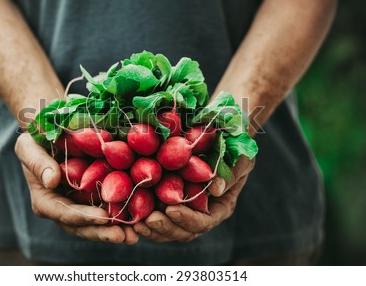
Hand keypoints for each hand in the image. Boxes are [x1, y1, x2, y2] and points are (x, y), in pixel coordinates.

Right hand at [14, 132, 138, 244]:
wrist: (51, 132)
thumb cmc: (36, 138)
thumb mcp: (29, 146)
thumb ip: (37, 163)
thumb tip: (51, 180)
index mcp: (45, 200)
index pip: (63, 213)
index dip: (83, 217)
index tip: (104, 217)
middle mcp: (61, 208)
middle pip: (82, 226)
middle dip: (102, 232)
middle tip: (124, 236)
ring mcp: (78, 206)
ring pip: (95, 224)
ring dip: (114, 231)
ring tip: (134, 235)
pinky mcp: (93, 199)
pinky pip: (107, 210)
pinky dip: (121, 216)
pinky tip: (138, 220)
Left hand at [134, 156, 254, 241]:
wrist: (223, 137)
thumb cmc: (236, 146)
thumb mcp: (240, 157)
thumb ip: (230, 172)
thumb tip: (217, 189)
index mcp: (220, 207)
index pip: (203, 222)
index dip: (187, 219)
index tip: (171, 209)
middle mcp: (201, 213)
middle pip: (183, 231)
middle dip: (165, 228)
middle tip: (148, 220)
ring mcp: (184, 209)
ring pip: (167, 228)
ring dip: (151, 228)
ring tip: (136, 222)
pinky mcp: (167, 200)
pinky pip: (156, 213)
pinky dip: (143, 214)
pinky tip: (129, 211)